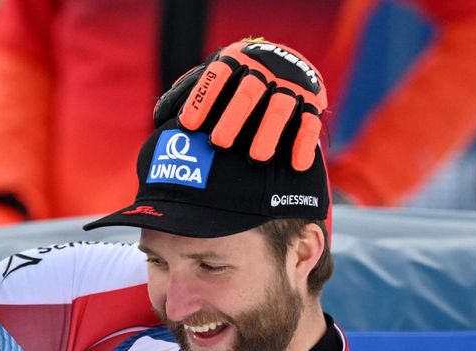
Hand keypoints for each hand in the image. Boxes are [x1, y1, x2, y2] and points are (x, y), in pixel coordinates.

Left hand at [155, 39, 327, 170]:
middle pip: (248, 91)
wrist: (288, 64)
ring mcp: (291, 85)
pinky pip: (310, 123)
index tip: (188, 124)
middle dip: (233, 118)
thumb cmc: (237, 81)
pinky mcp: (313, 101)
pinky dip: (303, 144)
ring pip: (280, 107)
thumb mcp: (218, 78)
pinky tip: (296, 165)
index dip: (202, 98)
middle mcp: (265, 69)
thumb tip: (162, 116)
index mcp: (237, 60)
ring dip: (269, 132)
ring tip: (257, 157)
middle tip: (219, 143)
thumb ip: (190, 93)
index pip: (219, 74)